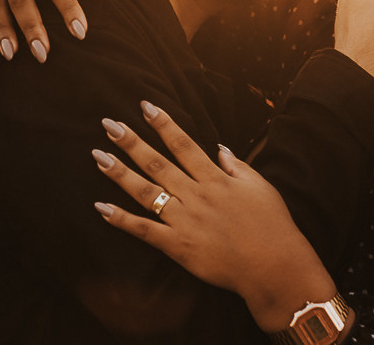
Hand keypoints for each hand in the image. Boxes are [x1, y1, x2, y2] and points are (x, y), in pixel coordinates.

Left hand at [92, 103, 337, 331]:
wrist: (275, 268)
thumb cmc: (273, 226)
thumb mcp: (260, 187)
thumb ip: (237, 166)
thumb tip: (219, 148)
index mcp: (216, 179)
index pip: (184, 145)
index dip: (164, 124)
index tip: (146, 106)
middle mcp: (196, 195)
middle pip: (158, 163)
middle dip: (132, 142)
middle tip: (109, 124)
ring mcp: (185, 221)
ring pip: (146, 192)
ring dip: (120, 173)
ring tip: (98, 156)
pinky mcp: (179, 246)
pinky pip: (145, 231)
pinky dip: (122, 220)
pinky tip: (101, 208)